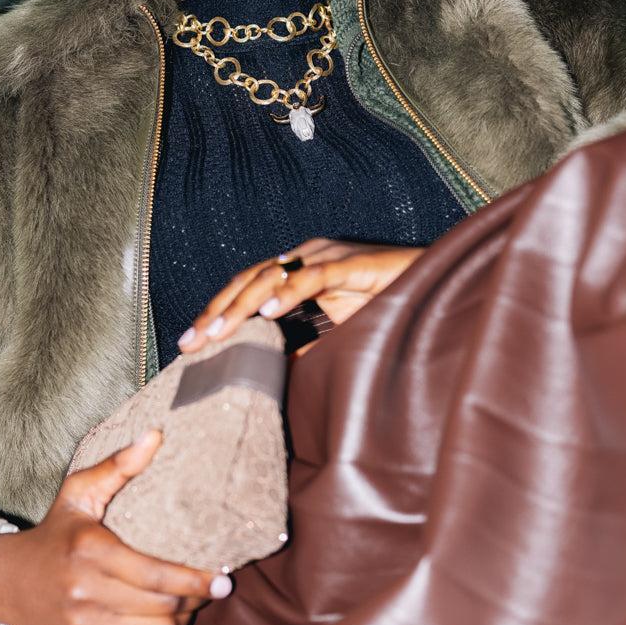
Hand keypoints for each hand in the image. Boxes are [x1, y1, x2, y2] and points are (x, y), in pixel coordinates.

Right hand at [0, 431, 228, 624]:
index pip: (156, 575)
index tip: (224, 578)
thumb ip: (118, 465)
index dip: (196, 581)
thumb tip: (156, 434)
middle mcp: (85, 593)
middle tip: (212, 589)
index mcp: (90, 552)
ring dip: (180, 621)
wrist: (3, 582)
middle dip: (194, 600)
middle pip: (162, 607)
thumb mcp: (78, 493)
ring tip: (189, 604)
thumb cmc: (53, 533)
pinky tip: (161, 622)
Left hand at [178, 238, 422, 352]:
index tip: (191, 343)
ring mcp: (328, 256)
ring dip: (241, 306)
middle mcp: (307, 256)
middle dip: (217, 311)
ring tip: (219, 333)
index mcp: (300, 269)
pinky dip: (288, 293)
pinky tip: (268, 313)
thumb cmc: (388, 303)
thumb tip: (272, 369)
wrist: (434, 281)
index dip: (217, 312)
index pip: (246, 287)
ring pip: (272, 277)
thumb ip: (306, 344)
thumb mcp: (337, 331)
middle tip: (191, 342)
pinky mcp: (353, 263)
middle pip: (248, 280)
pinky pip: (314, 275)